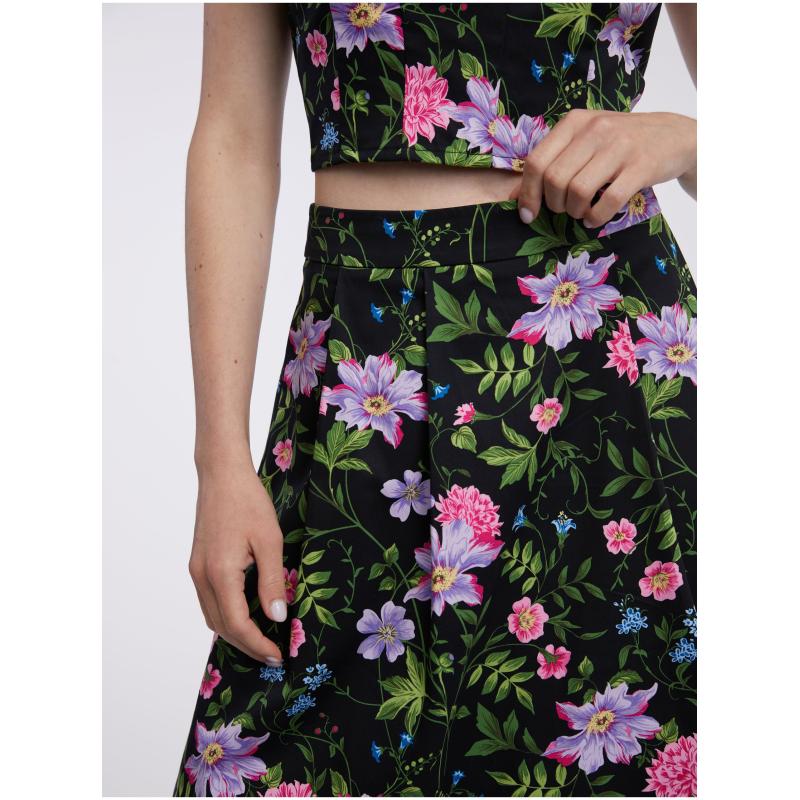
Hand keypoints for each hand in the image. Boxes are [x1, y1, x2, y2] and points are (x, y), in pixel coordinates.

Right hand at [188, 461, 285, 663]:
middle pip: (221, 626)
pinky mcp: (198, 564)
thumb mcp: (270, 541)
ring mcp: (196, 570)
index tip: (277, 655)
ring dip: (235, 633)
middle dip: (246, 645)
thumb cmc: (248, 502)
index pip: (236, 624)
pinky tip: (245, 615)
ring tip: (262, 639)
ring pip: (212, 616)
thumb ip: (272, 582)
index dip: (257, 644)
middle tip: (272, 654)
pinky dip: (226, 615)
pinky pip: (209, 601)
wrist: (222, 475)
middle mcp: (202, 576)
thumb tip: (277, 617)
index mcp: (220, 573)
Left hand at [512, 110, 696, 227]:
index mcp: (575, 122)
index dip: (527, 193)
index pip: (536, 161)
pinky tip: (595, 217)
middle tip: (565, 209)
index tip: (527, 214)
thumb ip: (553, 161)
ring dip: (575, 212)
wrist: (674, 135)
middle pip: (555, 180)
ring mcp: (620, 146)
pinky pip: (608, 201)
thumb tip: (515, 196)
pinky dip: (596, 217)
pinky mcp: (642, 166)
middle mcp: (595, 129)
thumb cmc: (620, 143)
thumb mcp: (585, 140)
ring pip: (578, 191)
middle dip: (554, 204)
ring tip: (582, 212)